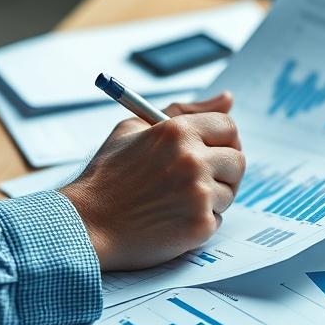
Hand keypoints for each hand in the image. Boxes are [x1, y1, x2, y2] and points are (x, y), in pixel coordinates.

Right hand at [61, 92, 245, 270]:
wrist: (87, 224)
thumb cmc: (107, 176)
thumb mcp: (134, 128)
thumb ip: (184, 110)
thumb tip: (227, 99)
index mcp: (177, 131)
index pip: (228, 128)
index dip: (222, 140)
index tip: (213, 150)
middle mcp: (192, 160)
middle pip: (237, 161)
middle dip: (222, 170)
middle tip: (197, 179)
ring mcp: (198, 194)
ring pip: (229, 192)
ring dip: (210, 198)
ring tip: (175, 201)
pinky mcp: (199, 225)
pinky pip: (217, 218)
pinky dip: (200, 221)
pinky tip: (172, 219)